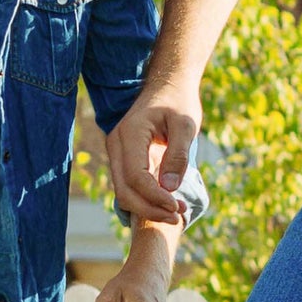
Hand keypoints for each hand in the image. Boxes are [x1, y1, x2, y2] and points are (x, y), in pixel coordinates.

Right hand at [105, 86, 201, 225]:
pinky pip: (128, 186)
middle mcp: (116, 144)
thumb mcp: (186, 123)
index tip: (177, 207)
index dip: (155, 197)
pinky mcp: (123, 159)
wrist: (167, 85)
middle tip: (178, 216)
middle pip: (124, 190)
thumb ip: (178, 155)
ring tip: (176, 212)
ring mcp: (117, 152)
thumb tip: (169, 189)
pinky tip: (167, 204)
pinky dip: (145, 200)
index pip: (136, 177)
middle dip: (150, 209)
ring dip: (148, 208)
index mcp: (130, 133)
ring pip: (123, 192)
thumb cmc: (178, 101)